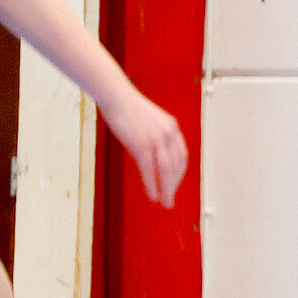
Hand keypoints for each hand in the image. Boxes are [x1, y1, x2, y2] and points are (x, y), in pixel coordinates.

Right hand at [103, 90, 189, 206]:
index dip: (179, 173)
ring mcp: (156, 139)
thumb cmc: (128, 108)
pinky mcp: (141, 144)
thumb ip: (154, 137)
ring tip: (165, 202)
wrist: (116, 96)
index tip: (174, 184)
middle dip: (174, 185)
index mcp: (172, 127)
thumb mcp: (148, 122)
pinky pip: (149, 169)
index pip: (181, 155)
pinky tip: (153, 196)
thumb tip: (151, 157)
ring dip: (166, 189)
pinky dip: (152, 184)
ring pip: (166, 170)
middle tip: (170, 199)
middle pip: (176, 165)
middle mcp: (168, 133)